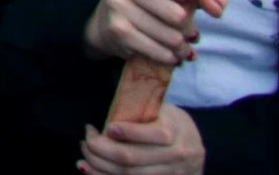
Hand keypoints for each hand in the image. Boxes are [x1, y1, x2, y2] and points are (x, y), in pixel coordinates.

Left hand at [81, 103, 205, 173]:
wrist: (194, 148)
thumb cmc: (170, 122)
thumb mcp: (161, 110)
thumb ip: (139, 113)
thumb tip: (106, 123)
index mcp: (175, 132)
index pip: (155, 134)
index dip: (129, 132)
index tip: (108, 127)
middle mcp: (175, 156)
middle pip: (133, 159)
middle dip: (101, 149)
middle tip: (87, 138)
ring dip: (99, 166)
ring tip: (84, 153)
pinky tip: (88, 169)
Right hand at [82, 0, 225, 66]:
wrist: (109, 21)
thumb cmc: (151, 0)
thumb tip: (216, 9)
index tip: (190, 0)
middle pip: (170, 10)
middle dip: (187, 26)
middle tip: (191, 33)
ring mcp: (115, 5)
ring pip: (165, 33)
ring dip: (180, 45)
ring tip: (183, 47)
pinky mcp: (116, 30)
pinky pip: (152, 48)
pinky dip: (168, 56)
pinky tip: (172, 55)